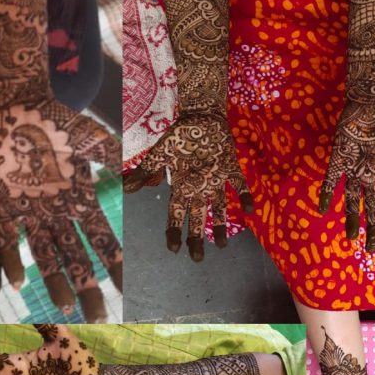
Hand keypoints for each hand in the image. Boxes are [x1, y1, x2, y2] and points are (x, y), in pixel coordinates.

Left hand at [0, 99, 121, 320]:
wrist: (16, 107)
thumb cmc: (56, 121)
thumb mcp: (90, 139)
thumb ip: (112, 157)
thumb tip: (141, 174)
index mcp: (81, 203)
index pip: (103, 242)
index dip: (114, 266)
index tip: (125, 291)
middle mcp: (59, 216)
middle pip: (77, 258)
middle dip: (88, 288)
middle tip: (98, 318)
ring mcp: (31, 215)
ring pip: (45, 256)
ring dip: (54, 282)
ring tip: (63, 308)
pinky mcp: (3, 208)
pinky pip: (7, 240)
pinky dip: (11, 260)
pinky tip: (15, 283)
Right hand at [124, 112, 253, 261]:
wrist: (200, 115)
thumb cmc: (179, 135)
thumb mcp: (161, 153)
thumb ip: (147, 170)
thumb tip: (125, 188)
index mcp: (181, 187)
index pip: (175, 214)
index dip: (174, 231)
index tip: (174, 248)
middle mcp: (198, 189)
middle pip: (196, 218)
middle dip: (196, 238)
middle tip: (198, 258)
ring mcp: (215, 180)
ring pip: (218, 208)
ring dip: (220, 226)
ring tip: (222, 245)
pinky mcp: (230, 168)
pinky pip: (239, 184)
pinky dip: (244, 196)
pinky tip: (249, 210)